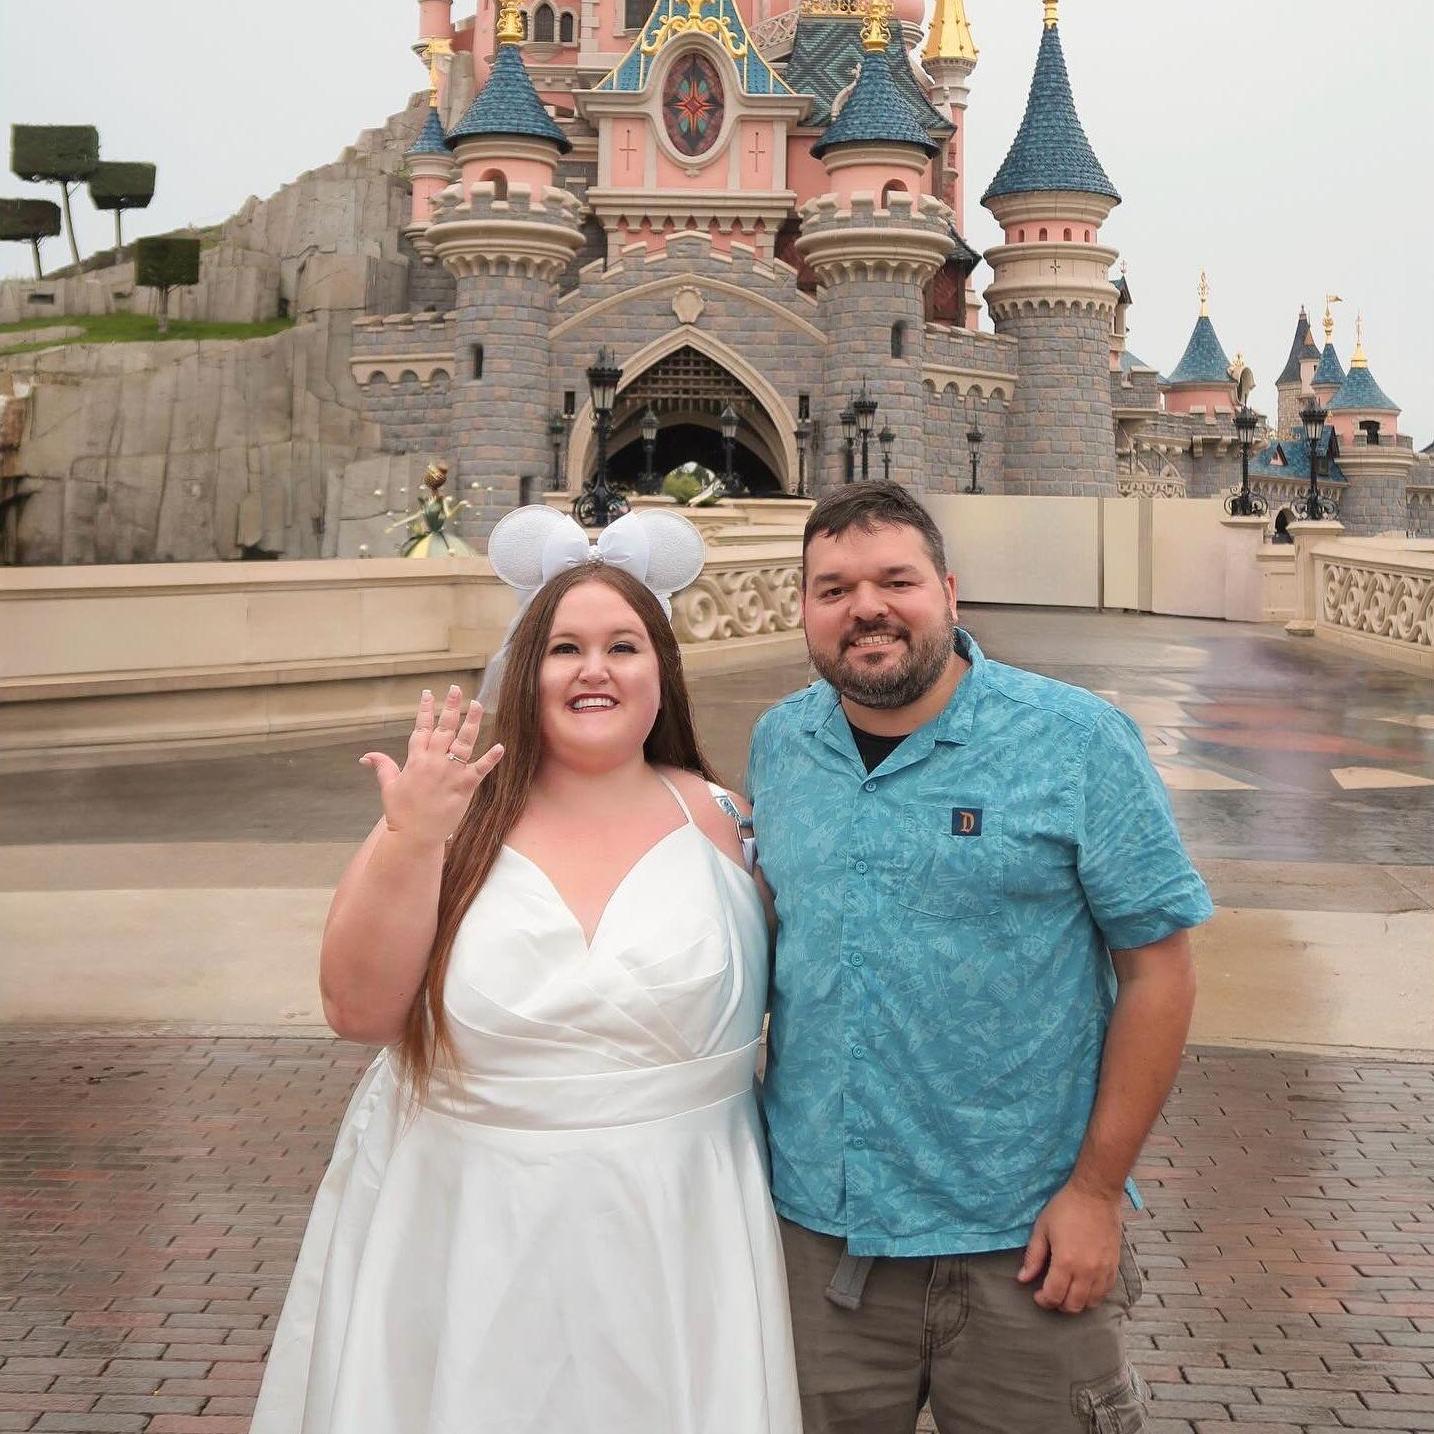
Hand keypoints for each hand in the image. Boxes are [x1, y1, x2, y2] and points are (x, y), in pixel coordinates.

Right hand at [359, 685, 503, 848]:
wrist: (414, 836)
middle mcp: (433, 762)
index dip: (425, 710)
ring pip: (463, 741)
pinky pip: (480, 769)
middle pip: (444, 728)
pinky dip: (491, 758)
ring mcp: (450, 772)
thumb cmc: (401, 813)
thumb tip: (365, 757)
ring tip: (478, 705)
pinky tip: (501, 746)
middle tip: (457, 689)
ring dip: (472, 722)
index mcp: (415, 760)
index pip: (421, 728)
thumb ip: (382, 767)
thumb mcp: (389, 787)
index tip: (428, 693)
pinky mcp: (464, 786)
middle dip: (450, 707)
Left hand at [1016, 1182, 1122, 1313]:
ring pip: (1091, 1303)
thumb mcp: (1042, 1229)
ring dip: (1077, 1302)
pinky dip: (1094, 1296)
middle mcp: (1087, 1271)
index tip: (1037, 1294)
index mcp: (1066, 1262)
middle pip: (1073, 1305)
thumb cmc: (1065, 1208)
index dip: (1043, 1300)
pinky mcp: (1114, 1266)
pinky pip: (1106, 1292)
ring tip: (1067, 1291)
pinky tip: (1084, 1287)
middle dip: (1058, 1304)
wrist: (1096, 1194)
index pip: (1054, 1296)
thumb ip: (1033, 1257)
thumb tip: (1022, 1279)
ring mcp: (1103, 1270)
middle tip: (1051, 1293)